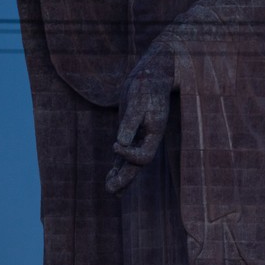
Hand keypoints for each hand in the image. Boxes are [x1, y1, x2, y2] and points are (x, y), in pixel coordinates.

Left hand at [105, 44, 173, 195]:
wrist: (153, 73)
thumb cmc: (147, 84)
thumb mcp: (138, 101)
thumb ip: (130, 122)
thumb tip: (119, 143)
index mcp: (154, 134)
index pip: (142, 157)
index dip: (128, 155)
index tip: (114, 143)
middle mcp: (148, 138)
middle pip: (137, 167)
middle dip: (125, 179)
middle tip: (110, 191)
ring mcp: (140, 136)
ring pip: (132, 163)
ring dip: (121, 176)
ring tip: (110, 190)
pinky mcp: (132, 131)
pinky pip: (127, 154)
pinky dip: (119, 164)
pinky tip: (111, 174)